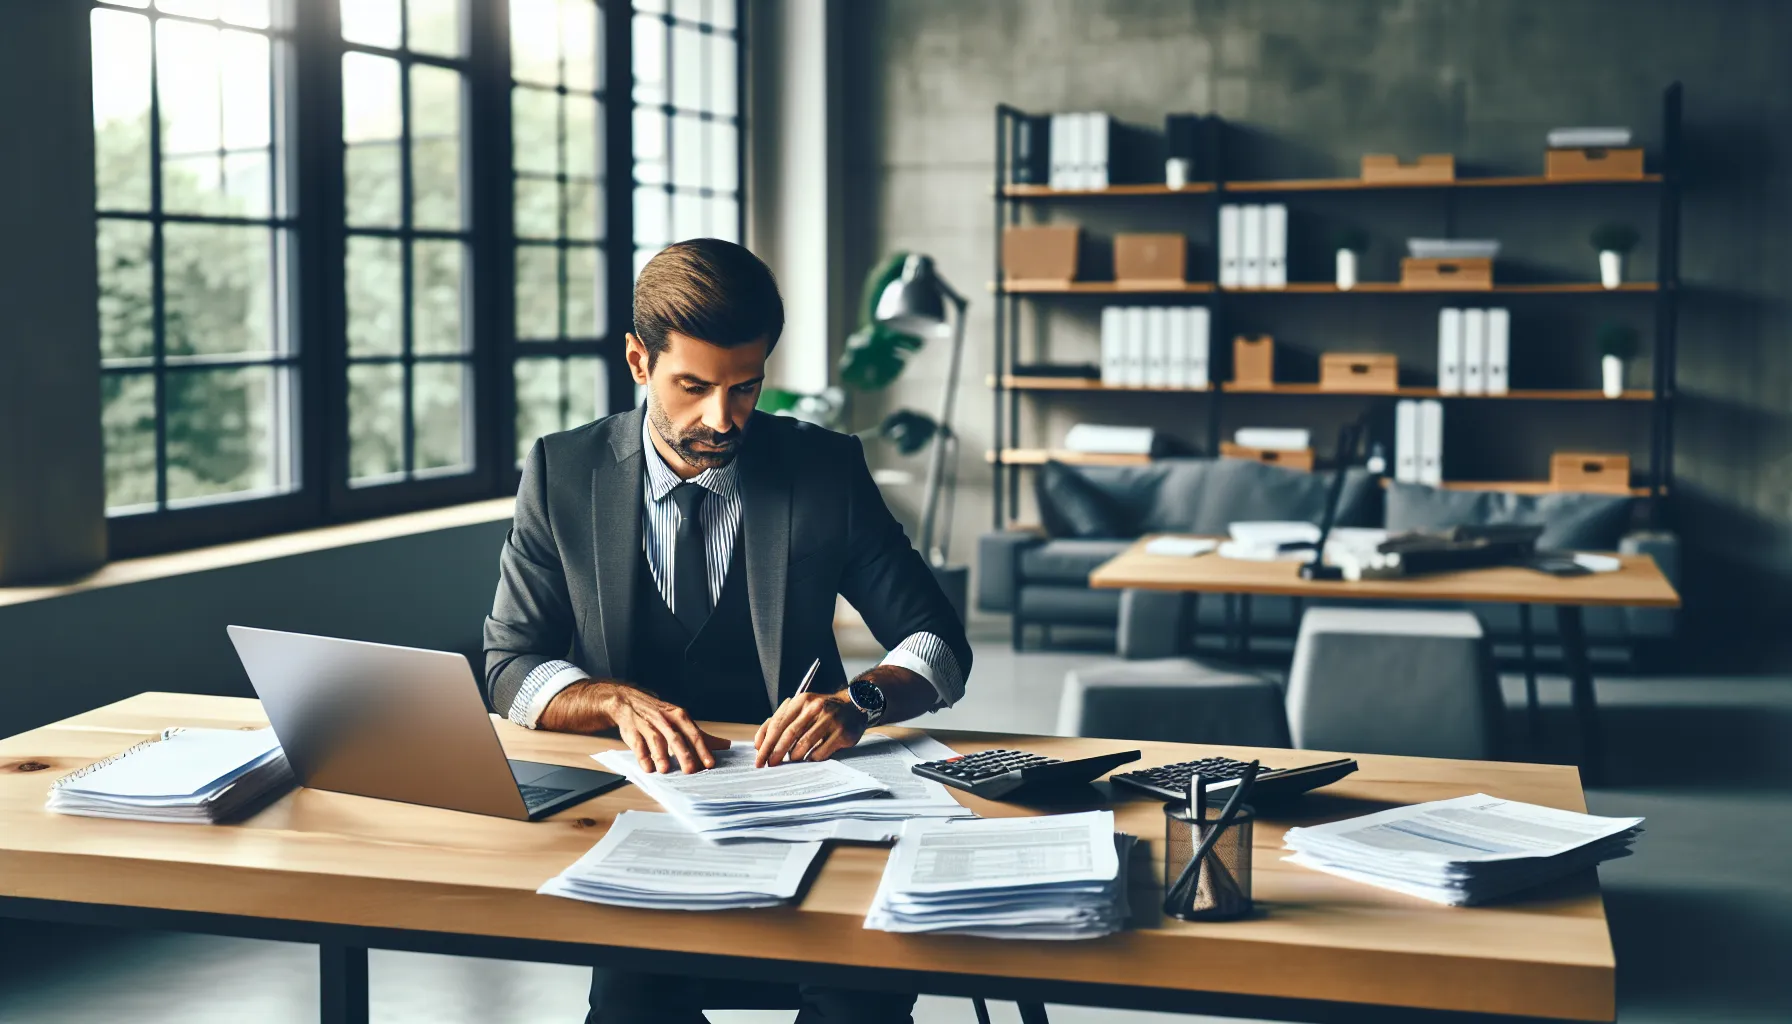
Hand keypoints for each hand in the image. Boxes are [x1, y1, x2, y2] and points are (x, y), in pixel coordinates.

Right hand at [540, 681, 727, 773]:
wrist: (627, 701)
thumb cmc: (659, 714)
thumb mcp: (680, 720)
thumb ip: (701, 735)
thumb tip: (725, 745)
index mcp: (679, 716)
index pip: (694, 734)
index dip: (702, 749)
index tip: (710, 764)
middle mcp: (664, 719)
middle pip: (676, 737)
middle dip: (683, 754)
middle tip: (691, 771)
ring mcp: (647, 724)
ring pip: (655, 739)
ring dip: (660, 755)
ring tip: (665, 770)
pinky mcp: (632, 731)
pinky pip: (637, 744)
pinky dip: (642, 756)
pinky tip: (648, 768)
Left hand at [753, 692, 866, 767]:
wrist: (854, 706)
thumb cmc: (821, 711)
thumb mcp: (801, 709)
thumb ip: (780, 722)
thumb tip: (760, 744)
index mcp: (801, 701)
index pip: (778, 723)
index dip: (766, 743)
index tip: (759, 758)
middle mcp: (815, 707)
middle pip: (789, 734)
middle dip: (776, 752)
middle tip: (770, 765)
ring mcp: (830, 720)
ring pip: (804, 744)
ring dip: (794, 756)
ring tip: (791, 760)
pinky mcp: (841, 733)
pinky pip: (820, 752)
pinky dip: (811, 759)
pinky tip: (809, 759)